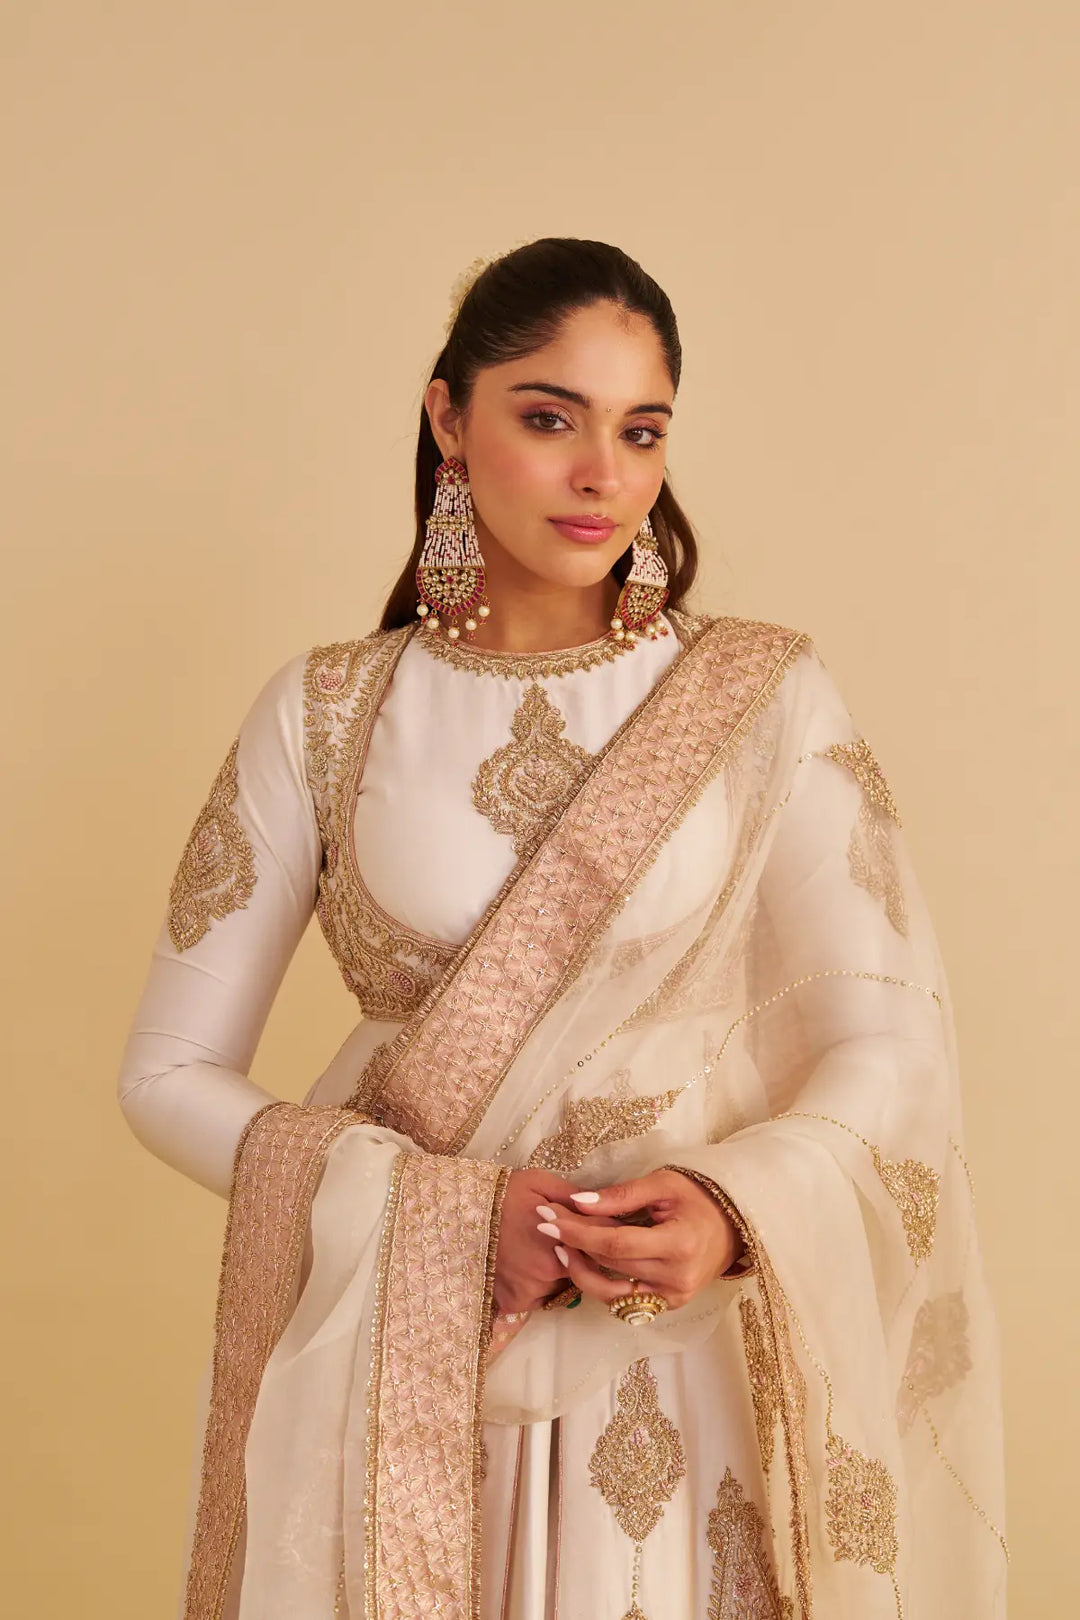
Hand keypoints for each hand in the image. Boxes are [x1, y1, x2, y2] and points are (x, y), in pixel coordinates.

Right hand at [493, 1168, 598, 1313]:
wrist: (461, 1211)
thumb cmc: (504, 1194)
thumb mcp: (542, 1183)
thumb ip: (577, 1199)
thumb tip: (607, 1208)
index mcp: (562, 1242)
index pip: (598, 1253)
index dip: (597, 1243)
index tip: (589, 1235)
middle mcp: (549, 1273)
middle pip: (580, 1272)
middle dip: (576, 1257)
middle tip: (556, 1238)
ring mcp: (530, 1291)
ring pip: (558, 1286)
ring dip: (555, 1273)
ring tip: (536, 1249)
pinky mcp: (514, 1303)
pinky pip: (537, 1299)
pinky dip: (535, 1286)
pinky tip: (524, 1264)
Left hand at [536, 1169, 743, 1311]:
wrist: (733, 1225)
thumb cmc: (699, 1197)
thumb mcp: (663, 1184)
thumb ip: (620, 1196)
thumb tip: (578, 1202)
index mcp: (679, 1244)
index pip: (615, 1244)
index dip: (578, 1232)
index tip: (548, 1218)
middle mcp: (676, 1278)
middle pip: (610, 1266)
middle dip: (574, 1243)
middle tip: (547, 1222)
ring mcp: (673, 1297)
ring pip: (612, 1291)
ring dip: (581, 1269)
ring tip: (562, 1246)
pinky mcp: (669, 1305)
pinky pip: (625, 1300)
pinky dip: (602, 1283)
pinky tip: (586, 1262)